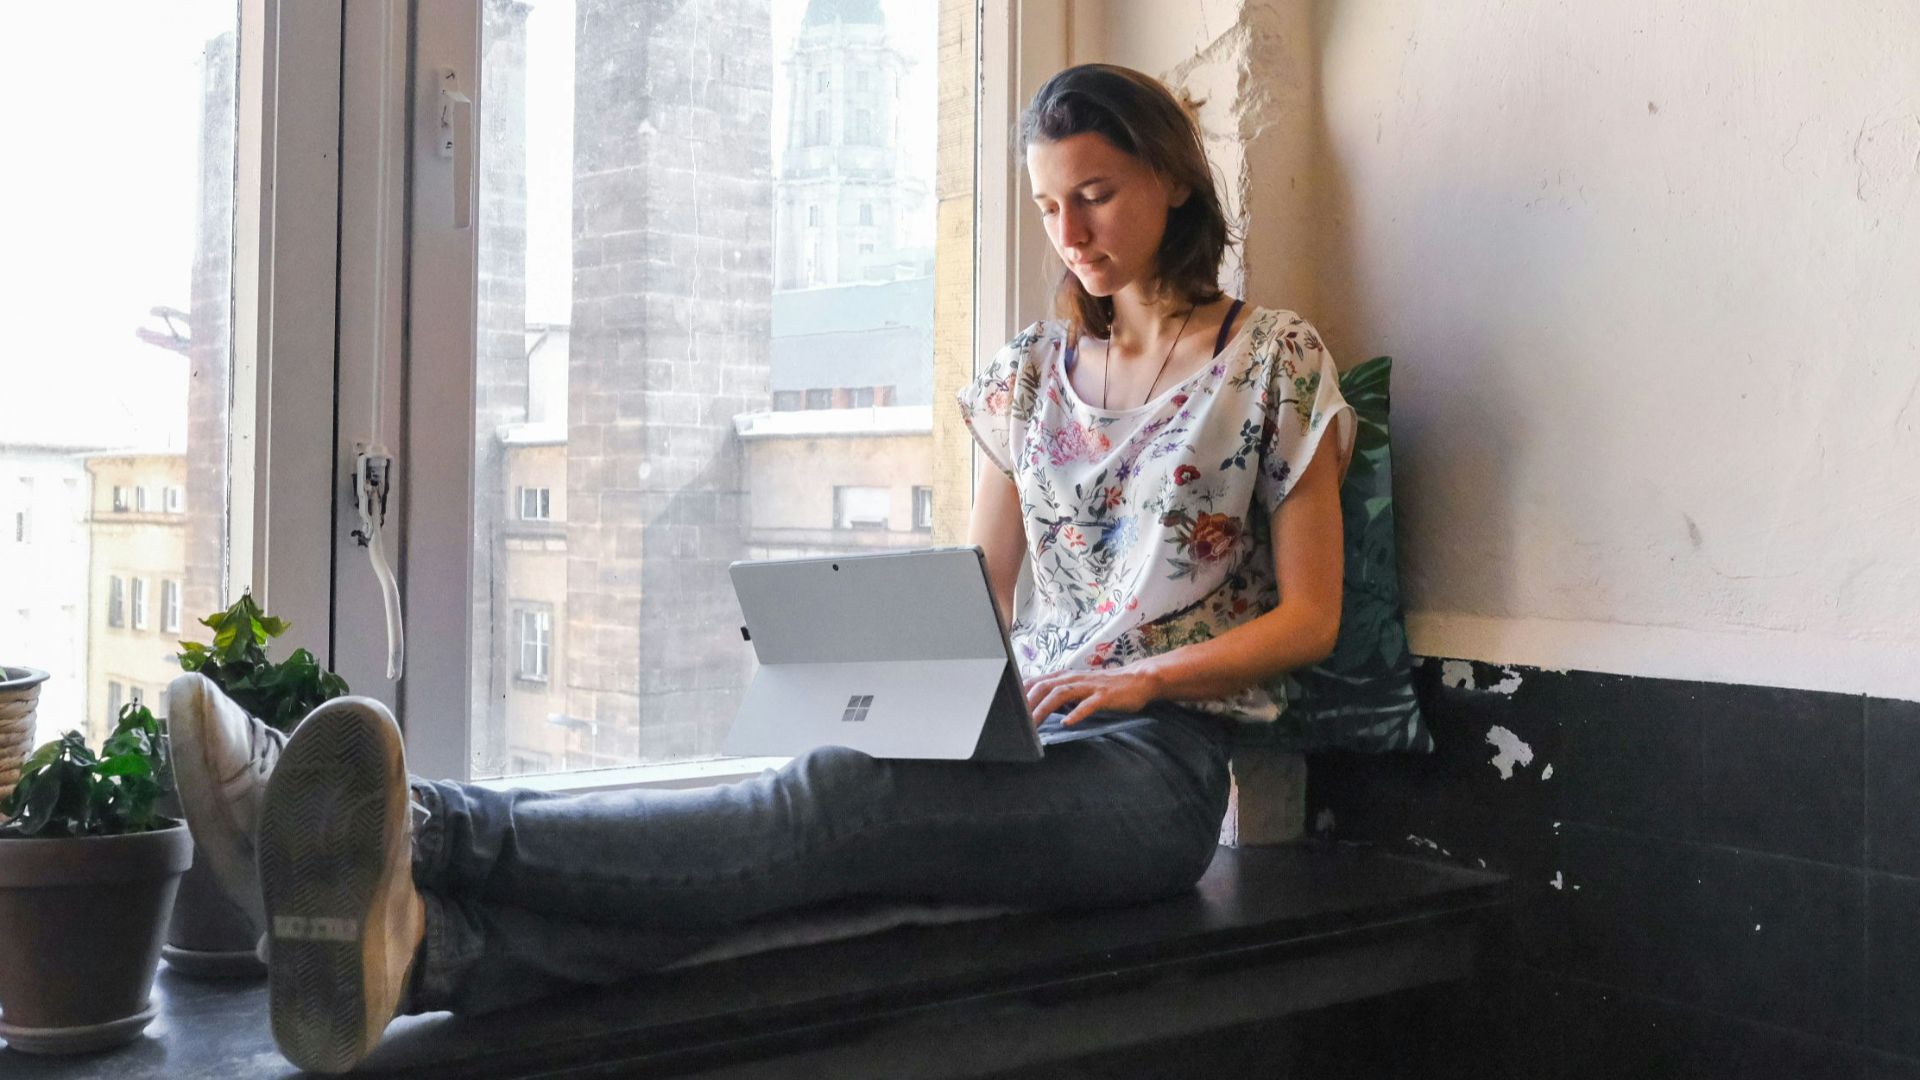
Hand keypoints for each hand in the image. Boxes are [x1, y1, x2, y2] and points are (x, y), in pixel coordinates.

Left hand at [1022, 666, 1160, 727]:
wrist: (1138, 681)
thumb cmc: (1105, 688)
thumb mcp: (1078, 687)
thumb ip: (1059, 693)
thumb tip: (1037, 705)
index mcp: (1066, 676)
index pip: (1035, 681)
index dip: (1019, 693)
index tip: (1006, 708)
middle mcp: (1074, 678)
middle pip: (1044, 686)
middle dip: (1028, 703)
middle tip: (1016, 721)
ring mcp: (1089, 686)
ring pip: (1061, 694)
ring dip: (1045, 709)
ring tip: (1034, 725)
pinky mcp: (1104, 696)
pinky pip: (1088, 704)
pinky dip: (1076, 713)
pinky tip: (1067, 723)